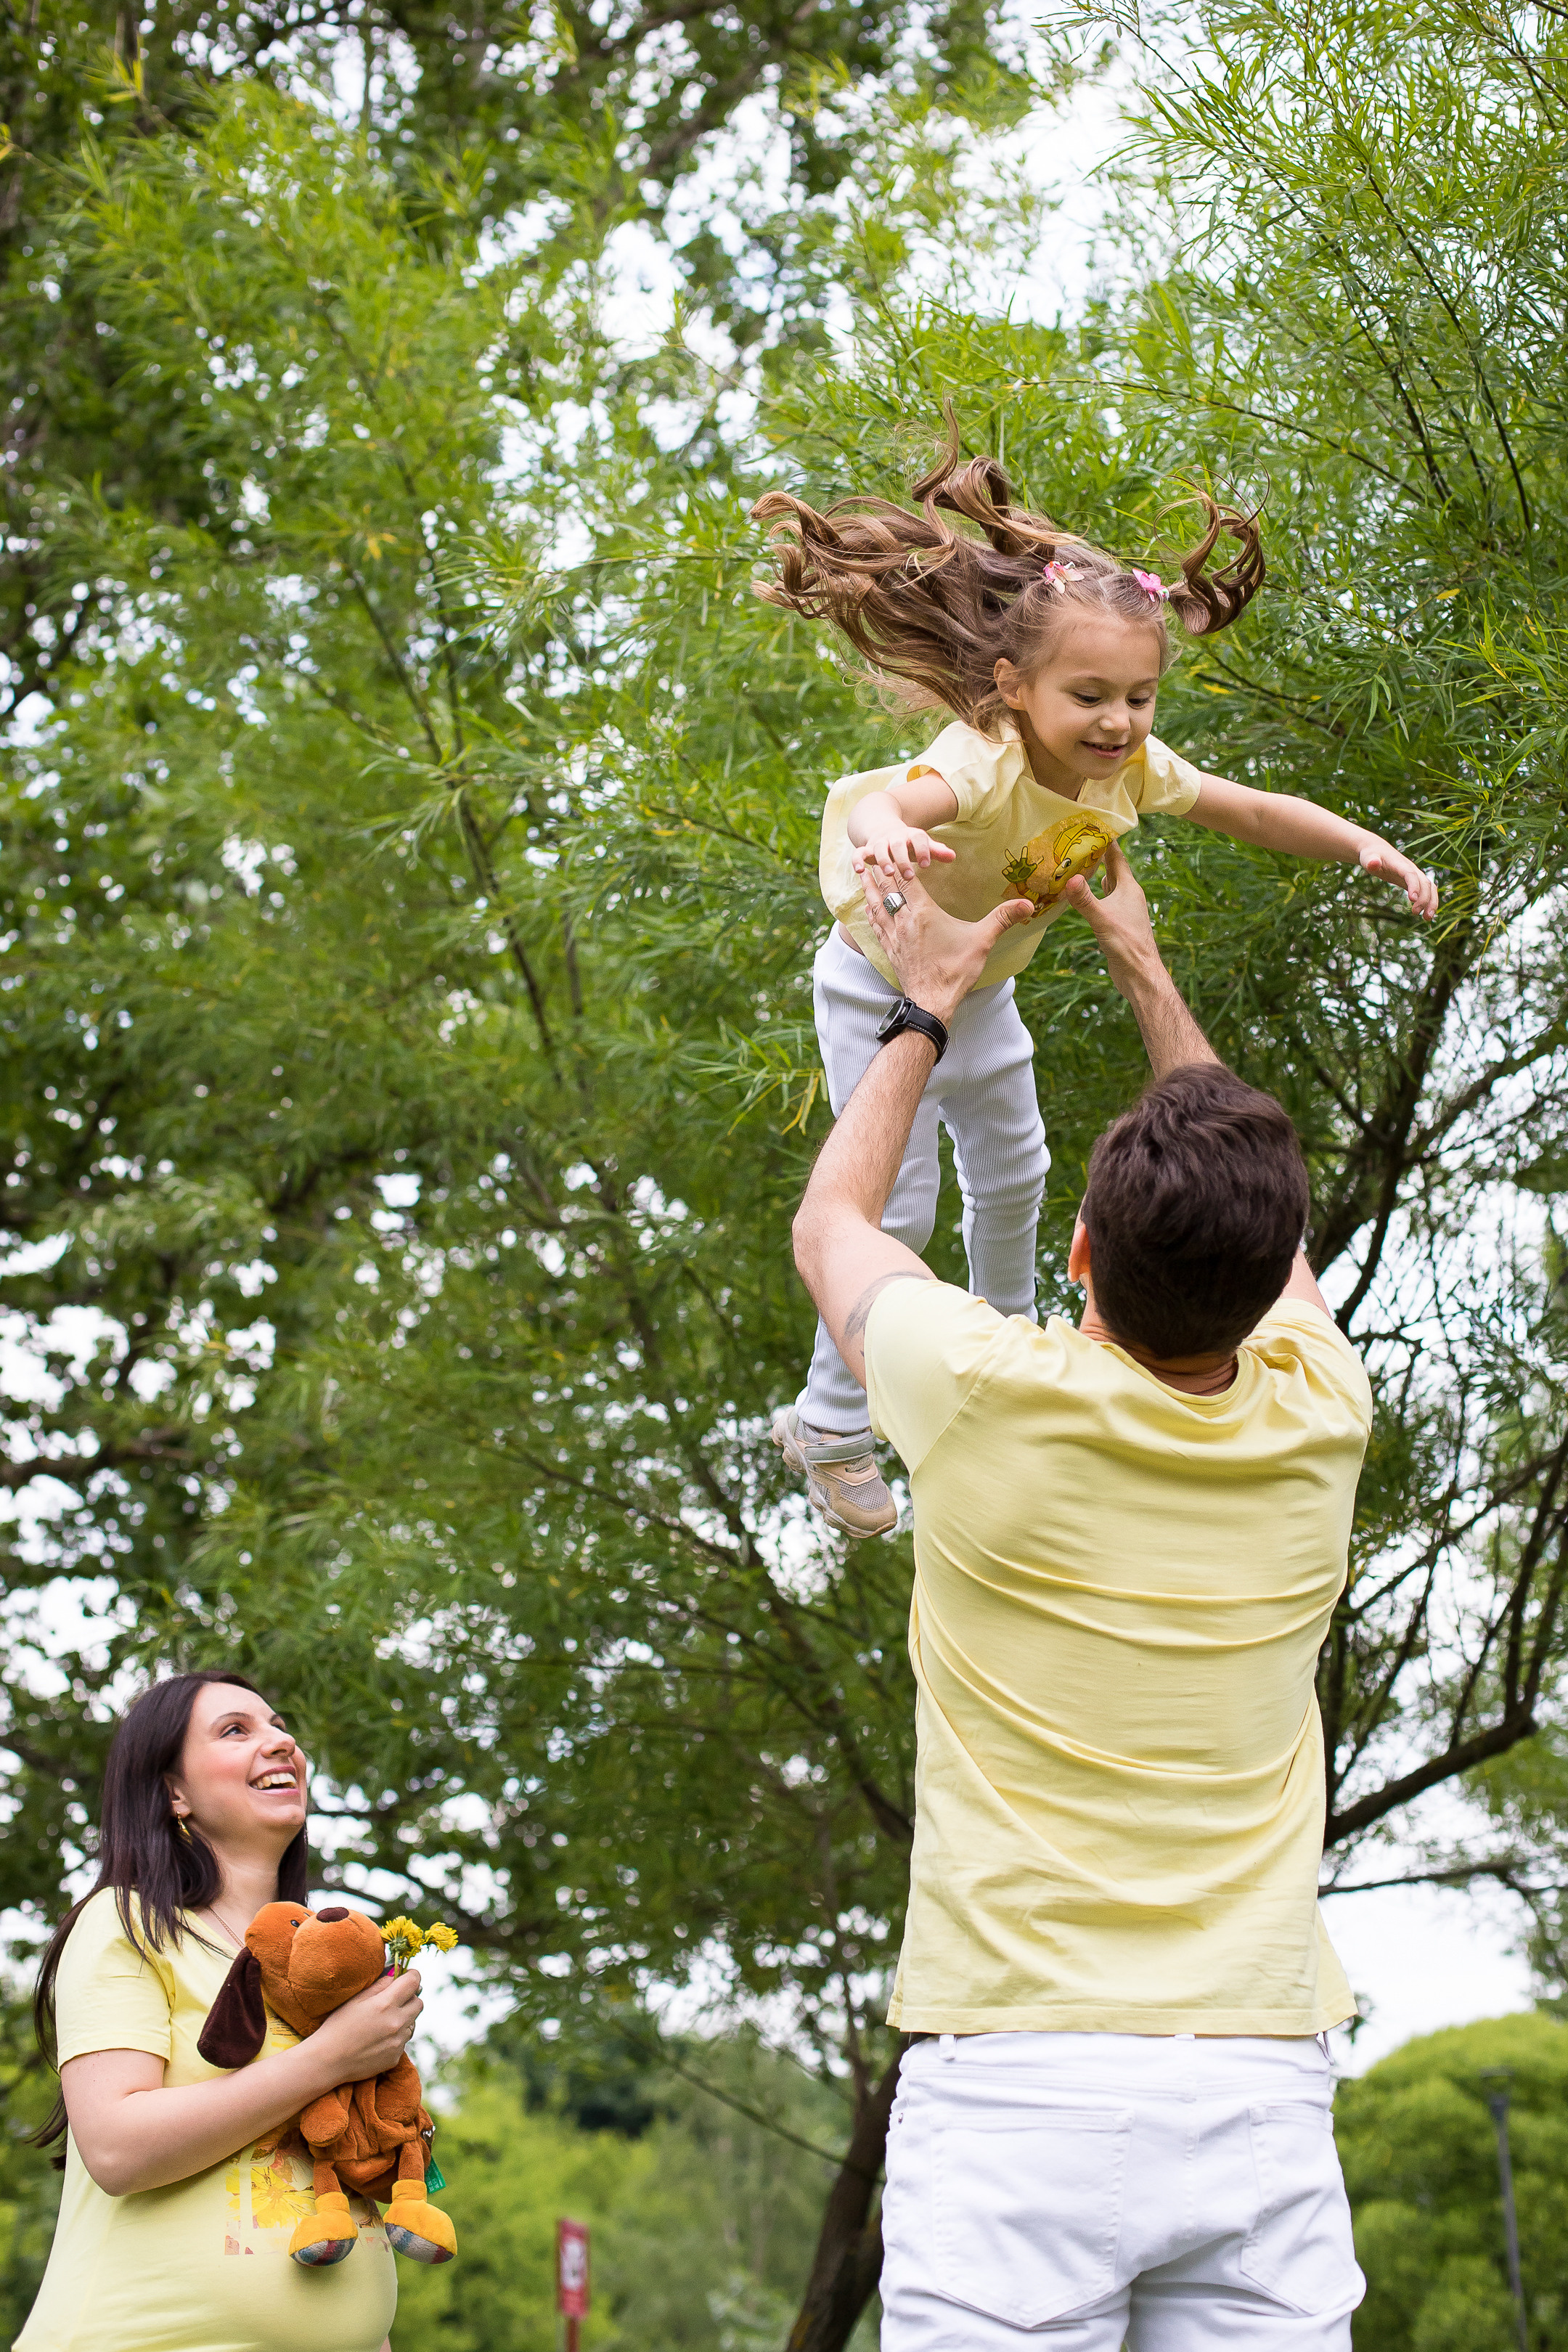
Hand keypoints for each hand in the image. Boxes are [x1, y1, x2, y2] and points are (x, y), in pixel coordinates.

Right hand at [309, 1967, 421, 2082]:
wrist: (328, 2061)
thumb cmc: (337, 2026)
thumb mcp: (355, 2000)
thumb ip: (379, 1985)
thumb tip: (396, 1974)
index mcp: (386, 2004)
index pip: (414, 1982)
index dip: (412, 1975)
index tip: (407, 1975)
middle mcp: (396, 2022)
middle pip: (419, 2002)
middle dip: (410, 1997)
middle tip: (395, 1999)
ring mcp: (398, 2042)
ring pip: (413, 2022)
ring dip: (405, 2017)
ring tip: (384, 2021)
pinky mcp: (395, 2057)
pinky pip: (404, 2040)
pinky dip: (397, 2036)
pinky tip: (379, 2038)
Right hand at [852, 822, 956, 882]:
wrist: (883, 828)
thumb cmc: (907, 843)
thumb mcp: (921, 845)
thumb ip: (936, 851)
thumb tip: (953, 856)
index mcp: (910, 835)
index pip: (918, 838)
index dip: (922, 849)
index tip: (926, 864)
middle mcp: (894, 837)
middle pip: (898, 844)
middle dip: (903, 859)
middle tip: (909, 875)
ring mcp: (879, 843)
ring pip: (879, 849)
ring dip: (884, 860)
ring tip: (889, 873)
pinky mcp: (866, 849)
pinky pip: (858, 853)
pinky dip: (858, 860)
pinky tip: (860, 870)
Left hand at [859, 868, 1032, 1025]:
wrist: (932, 1002)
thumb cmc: (955, 971)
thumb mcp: (982, 941)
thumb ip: (1002, 918)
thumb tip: (1028, 904)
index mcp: (922, 913)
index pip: (904, 879)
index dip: (897, 861)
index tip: (890, 845)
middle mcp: (902, 921)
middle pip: (885, 887)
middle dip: (878, 868)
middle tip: (868, 852)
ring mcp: (893, 936)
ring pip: (874, 904)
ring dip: (868, 887)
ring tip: (861, 872)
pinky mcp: (889, 950)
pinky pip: (874, 924)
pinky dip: (869, 910)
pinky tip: (867, 907)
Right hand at [1062, 842, 1159, 994]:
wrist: (1139, 973)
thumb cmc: (1126, 943)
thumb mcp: (1101, 918)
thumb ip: (1084, 899)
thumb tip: (1070, 879)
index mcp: (1129, 888)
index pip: (1117, 858)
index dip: (1107, 842)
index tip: (1095, 826)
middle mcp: (1128, 895)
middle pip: (1112, 870)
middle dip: (1098, 857)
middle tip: (1079, 844)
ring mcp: (1124, 910)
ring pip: (1109, 886)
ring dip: (1095, 877)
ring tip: (1077, 867)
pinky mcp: (1118, 923)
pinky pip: (1104, 902)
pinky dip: (1094, 896)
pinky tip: (1083, 897)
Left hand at [1358, 836, 1437, 918]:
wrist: (1377, 850)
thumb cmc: (1370, 855)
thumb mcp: (1367, 858)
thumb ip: (1370, 861)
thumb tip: (1373, 863)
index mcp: (1400, 864)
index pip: (1410, 875)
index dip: (1414, 886)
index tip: (1412, 900)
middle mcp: (1411, 869)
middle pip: (1424, 883)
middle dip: (1423, 898)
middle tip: (1415, 913)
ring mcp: (1415, 875)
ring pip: (1430, 888)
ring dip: (1431, 902)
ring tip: (1427, 918)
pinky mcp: (1414, 881)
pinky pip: (1427, 891)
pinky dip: (1429, 902)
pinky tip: (1426, 915)